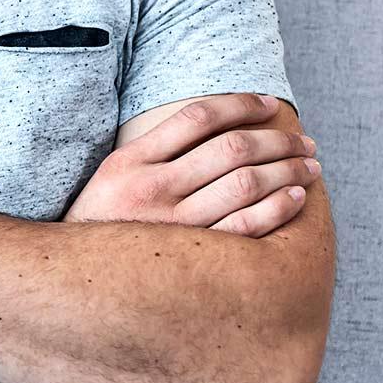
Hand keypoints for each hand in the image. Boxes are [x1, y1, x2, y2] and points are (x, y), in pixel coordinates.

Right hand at [66, 93, 318, 236]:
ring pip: (246, 184)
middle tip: (304, 142)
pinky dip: (277, 208)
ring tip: (309, 167)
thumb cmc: (104, 221)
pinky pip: (245, 228)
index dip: (242, 104)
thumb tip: (218, 122)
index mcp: (130, 161)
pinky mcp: (188, 258)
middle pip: (231, 149)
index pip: (197, 117)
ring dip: (287, 171)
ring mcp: (171, 225)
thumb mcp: (113, 175)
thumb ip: (156, 149)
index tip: (270, 106)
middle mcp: (150, 189)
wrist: (73, 278)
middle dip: (278, 140)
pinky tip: (295, 198)